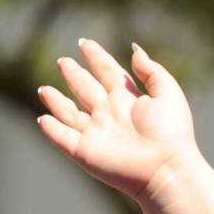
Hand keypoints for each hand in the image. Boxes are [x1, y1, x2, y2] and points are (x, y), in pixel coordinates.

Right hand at [38, 39, 198, 201]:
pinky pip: (64, 139)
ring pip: (70, 115)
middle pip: (87, 90)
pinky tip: (43, 120)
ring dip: (56, 102)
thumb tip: (134, 49)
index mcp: (129, 99)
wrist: (166, 170)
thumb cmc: (171, 133)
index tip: (85, 43)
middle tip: (63, 61)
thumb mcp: (167, 94)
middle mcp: (111, 115)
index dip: (97, 57)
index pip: (108, 72)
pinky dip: (52, 130)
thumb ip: (152, 71)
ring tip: (44, 90)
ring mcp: (98, 134)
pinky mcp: (86, 153)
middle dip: (75, 76)